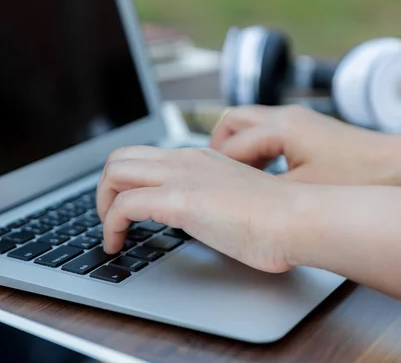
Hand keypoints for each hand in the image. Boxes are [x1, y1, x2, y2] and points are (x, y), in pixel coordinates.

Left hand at [96, 146, 304, 273]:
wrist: (298, 219)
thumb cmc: (277, 219)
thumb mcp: (234, 201)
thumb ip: (210, 202)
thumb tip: (197, 219)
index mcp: (199, 159)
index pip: (146, 156)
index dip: (126, 181)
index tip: (125, 207)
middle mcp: (185, 161)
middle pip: (121, 157)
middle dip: (104, 188)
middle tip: (110, 218)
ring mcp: (182, 176)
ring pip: (115, 171)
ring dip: (102, 203)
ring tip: (111, 232)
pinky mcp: (180, 199)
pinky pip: (124, 205)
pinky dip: (110, 226)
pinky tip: (116, 245)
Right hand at [210, 105, 400, 185]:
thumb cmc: (360, 175)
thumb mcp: (303, 191)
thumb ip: (263, 190)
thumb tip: (236, 196)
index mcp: (281, 129)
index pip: (231, 144)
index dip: (214, 166)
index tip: (205, 184)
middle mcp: (287, 117)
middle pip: (234, 121)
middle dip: (219, 145)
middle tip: (213, 171)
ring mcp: (299, 120)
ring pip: (251, 124)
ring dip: (238, 146)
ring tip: (235, 174)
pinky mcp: (310, 130)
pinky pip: (269, 132)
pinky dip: (257, 149)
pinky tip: (263, 173)